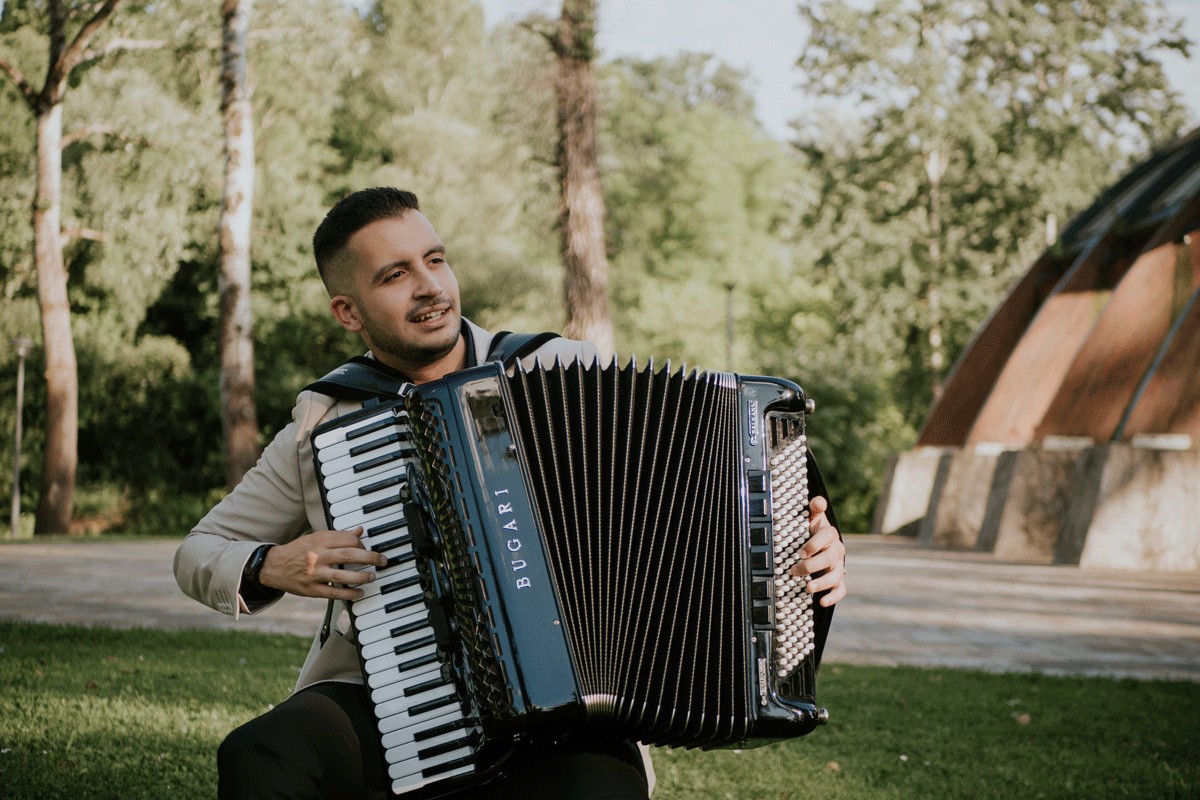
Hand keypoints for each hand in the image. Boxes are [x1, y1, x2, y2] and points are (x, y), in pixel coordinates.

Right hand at [258, 528, 389, 600]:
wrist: (273, 566)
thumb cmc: (298, 550)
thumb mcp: (316, 538)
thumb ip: (338, 536)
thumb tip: (360, 531)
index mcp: (319, 541)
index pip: (347, 540)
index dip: (361, 544)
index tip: (367, 549)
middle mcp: (317, 556)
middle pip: (348, 556)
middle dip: (369, 558)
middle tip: (382, 560)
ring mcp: (314, 574)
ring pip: (342, 576)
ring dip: (361, 577)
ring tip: (372, 577)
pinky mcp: (311, 590)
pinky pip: (333, 593)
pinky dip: (349, 594)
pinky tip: (360, 593)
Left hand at [790, 495, 846, 606]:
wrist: (821, 545)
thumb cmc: (813, 531)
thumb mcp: (812, 518)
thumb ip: (814, 509)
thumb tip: (817, 501)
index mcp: (830, 534)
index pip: (827, 536)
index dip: (815, 544)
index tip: (800, 551)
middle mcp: (837, 551)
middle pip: (830, 558)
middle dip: (812, 565)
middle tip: (794, 570)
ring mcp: (838, 566)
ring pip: (836, 576)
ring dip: (822, 583)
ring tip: (807, 588)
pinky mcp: (838, 580)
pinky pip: (841, 590)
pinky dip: (833, 596)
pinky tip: (822, 602)